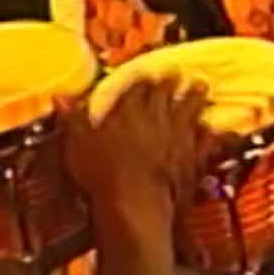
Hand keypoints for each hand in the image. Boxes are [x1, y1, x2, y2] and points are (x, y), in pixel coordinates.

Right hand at [63, 76, 212, 211]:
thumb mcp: (78, 144)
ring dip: (196, 96)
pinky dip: (211, 131)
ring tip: (201, 86)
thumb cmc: (102, 174)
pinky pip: (206, 139)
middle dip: (172, 80)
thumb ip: (72, 119)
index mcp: (128, 109)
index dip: (144, 79)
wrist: (135, 202)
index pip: (138, 86)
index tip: (147, 74)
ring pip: (191, 108)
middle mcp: (156, 116)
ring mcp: (178, 135)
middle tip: (177, 72)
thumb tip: (59, 98)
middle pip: (168, 91)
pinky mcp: (193, 157)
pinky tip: (214, 127)